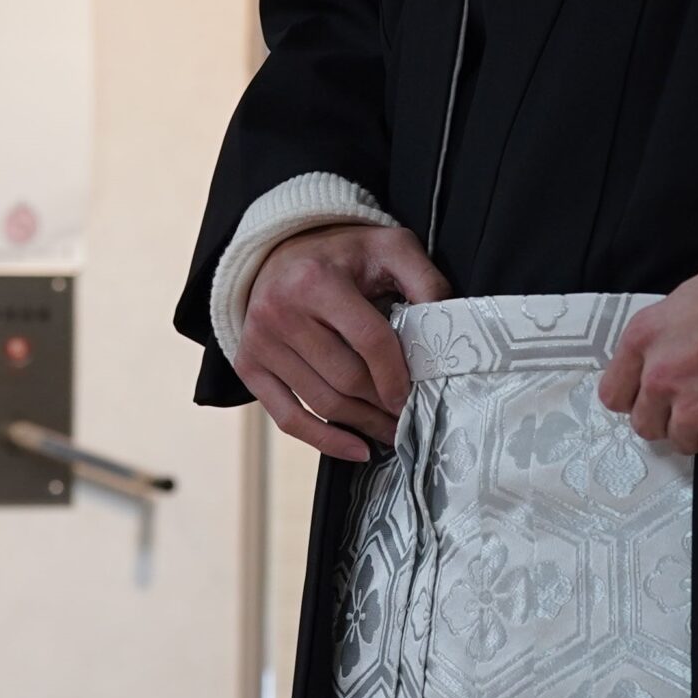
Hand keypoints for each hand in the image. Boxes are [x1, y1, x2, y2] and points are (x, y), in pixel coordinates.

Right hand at [238, 222, 450, 461]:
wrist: (282, 252)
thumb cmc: (345, 254)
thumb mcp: (390, 247)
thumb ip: (425, 280)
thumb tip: (448, 325)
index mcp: (317, 280)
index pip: (368, 339)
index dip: (397, 372)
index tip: (418, 394)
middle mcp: (280, 312)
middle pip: (345, 377)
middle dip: (384, 405)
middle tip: (413, 418)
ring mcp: (260, 342)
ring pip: (321, 402)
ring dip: (363, 425)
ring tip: (393, 432)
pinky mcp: (249, 366)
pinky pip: (287, 418)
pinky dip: (323, 440)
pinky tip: (356, 449)